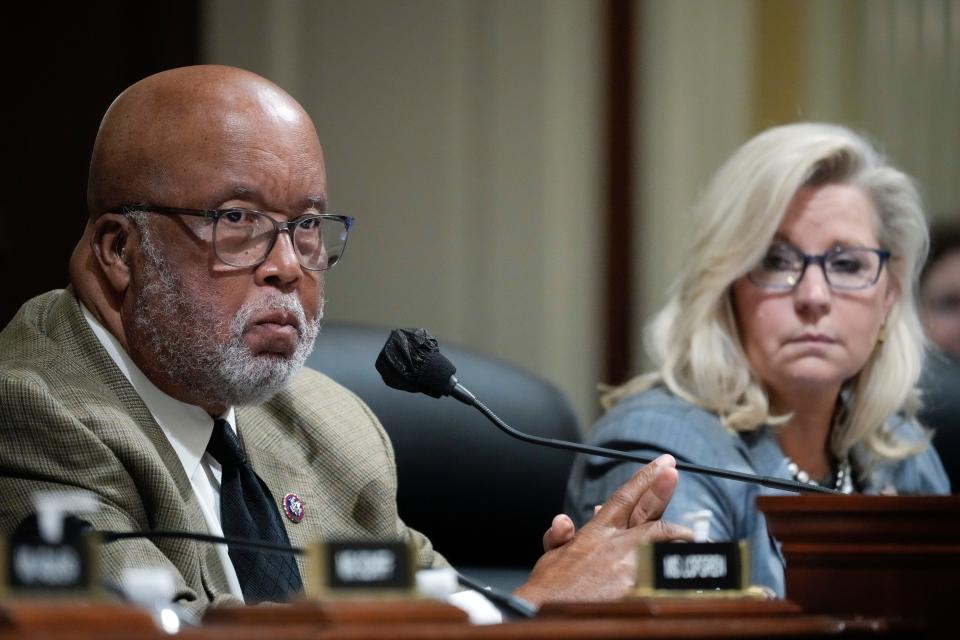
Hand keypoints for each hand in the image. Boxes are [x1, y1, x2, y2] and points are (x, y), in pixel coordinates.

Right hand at [515, 454, 692, 604]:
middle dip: (663, 490)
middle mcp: (614, 544)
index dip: (645, 478)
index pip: (624, 497)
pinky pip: (664, 572)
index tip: (662, 463)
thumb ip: (561, 536)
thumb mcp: (552, 557)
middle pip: (648, 513)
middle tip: (674, 474)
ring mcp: (628, 566)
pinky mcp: (636, 589)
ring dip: (678, 538)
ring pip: (663, 543)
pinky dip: (674, 568)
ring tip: (691, 535)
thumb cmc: (549, 591)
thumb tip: (562, 521)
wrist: (542, 613)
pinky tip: (685, 568)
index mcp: (596, 533)